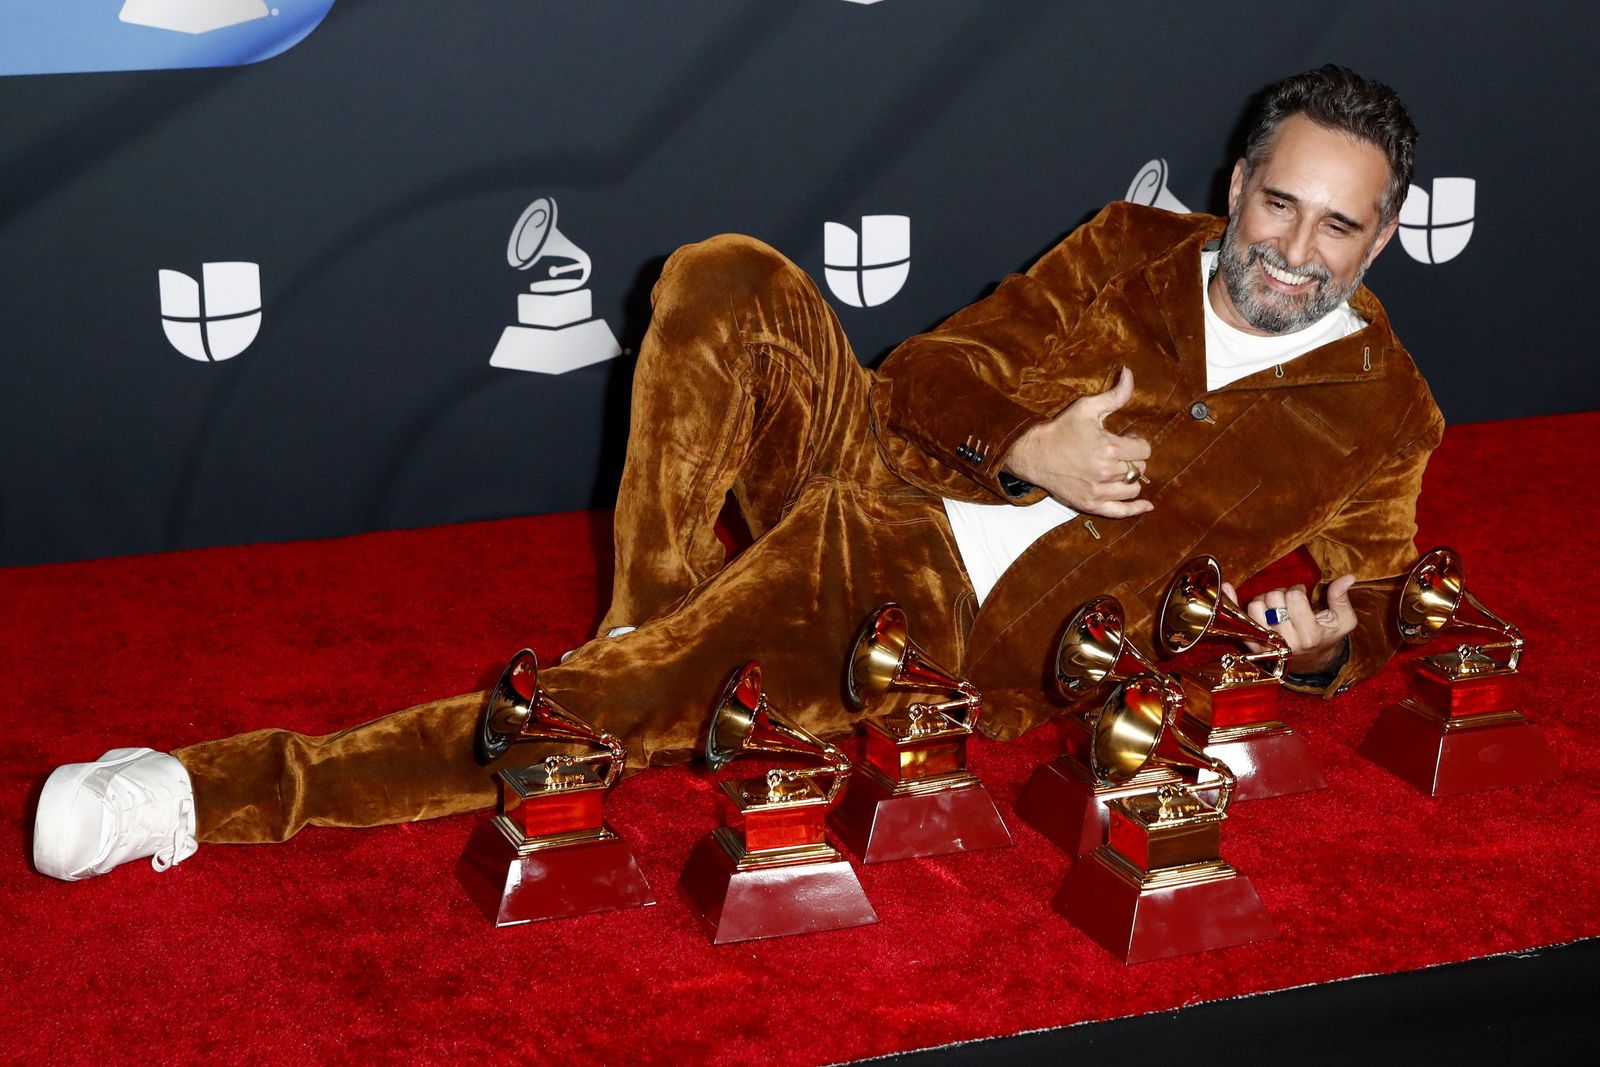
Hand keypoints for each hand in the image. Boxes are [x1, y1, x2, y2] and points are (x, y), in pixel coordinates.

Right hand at [1002, 367, 1152, 517]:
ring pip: (1132, 488)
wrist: (1034, 453)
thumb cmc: (1061, 429)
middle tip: (1119, 452)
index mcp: (1108, 448)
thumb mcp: (1087, 408)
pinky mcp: (1090, 504)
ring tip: (1119, 470)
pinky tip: (1146, 505)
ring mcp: (1098, 490)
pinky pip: (1119, 511)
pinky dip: (1135, 508)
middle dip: (1133, 459)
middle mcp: (1106, 472)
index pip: (1144, 450)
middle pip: (1139, 469)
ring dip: (1131, 478)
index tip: (1127, 439)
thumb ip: (1114, 395)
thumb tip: (1130, 373)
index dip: (1138, 442)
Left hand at [1223, 575, 1357, 673]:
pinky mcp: (1253, 647)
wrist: (1313, 661)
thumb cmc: (1328, 635)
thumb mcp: (1343, 620)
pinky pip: (1237, 621)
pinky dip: (1232, 603)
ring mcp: (1268, 646)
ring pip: (1254, 608)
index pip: (1294, 597)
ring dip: (1263, 600)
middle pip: (1272, 600)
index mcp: (1310, 636)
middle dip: (1280, 594)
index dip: (1297, 590)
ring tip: (1274, 606)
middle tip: (1287, 601)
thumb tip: (1348, 577)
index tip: (1302, 595)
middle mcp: (1286, 643)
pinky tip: (1229, 588)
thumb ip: (1341, 598)